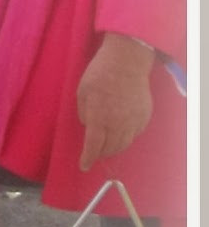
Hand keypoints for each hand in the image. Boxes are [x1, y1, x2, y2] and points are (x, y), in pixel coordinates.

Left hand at [77, 33, 154, 170]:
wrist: (127, 61)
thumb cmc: (100, 73)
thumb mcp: (82, 91)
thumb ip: (84, 112)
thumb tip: (88, 126)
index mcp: (99, 118)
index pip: (93, 147)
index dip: (88, 158)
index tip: (84, 166)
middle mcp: (118, 125)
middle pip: (109, 149)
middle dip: (100, 153)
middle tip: (95, 150)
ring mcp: (133, 122)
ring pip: (123, 145)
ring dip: (113, 148)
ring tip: (107, 144)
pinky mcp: (144, 118)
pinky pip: (134, 134)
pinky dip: (126, 137)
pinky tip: (121, 131)